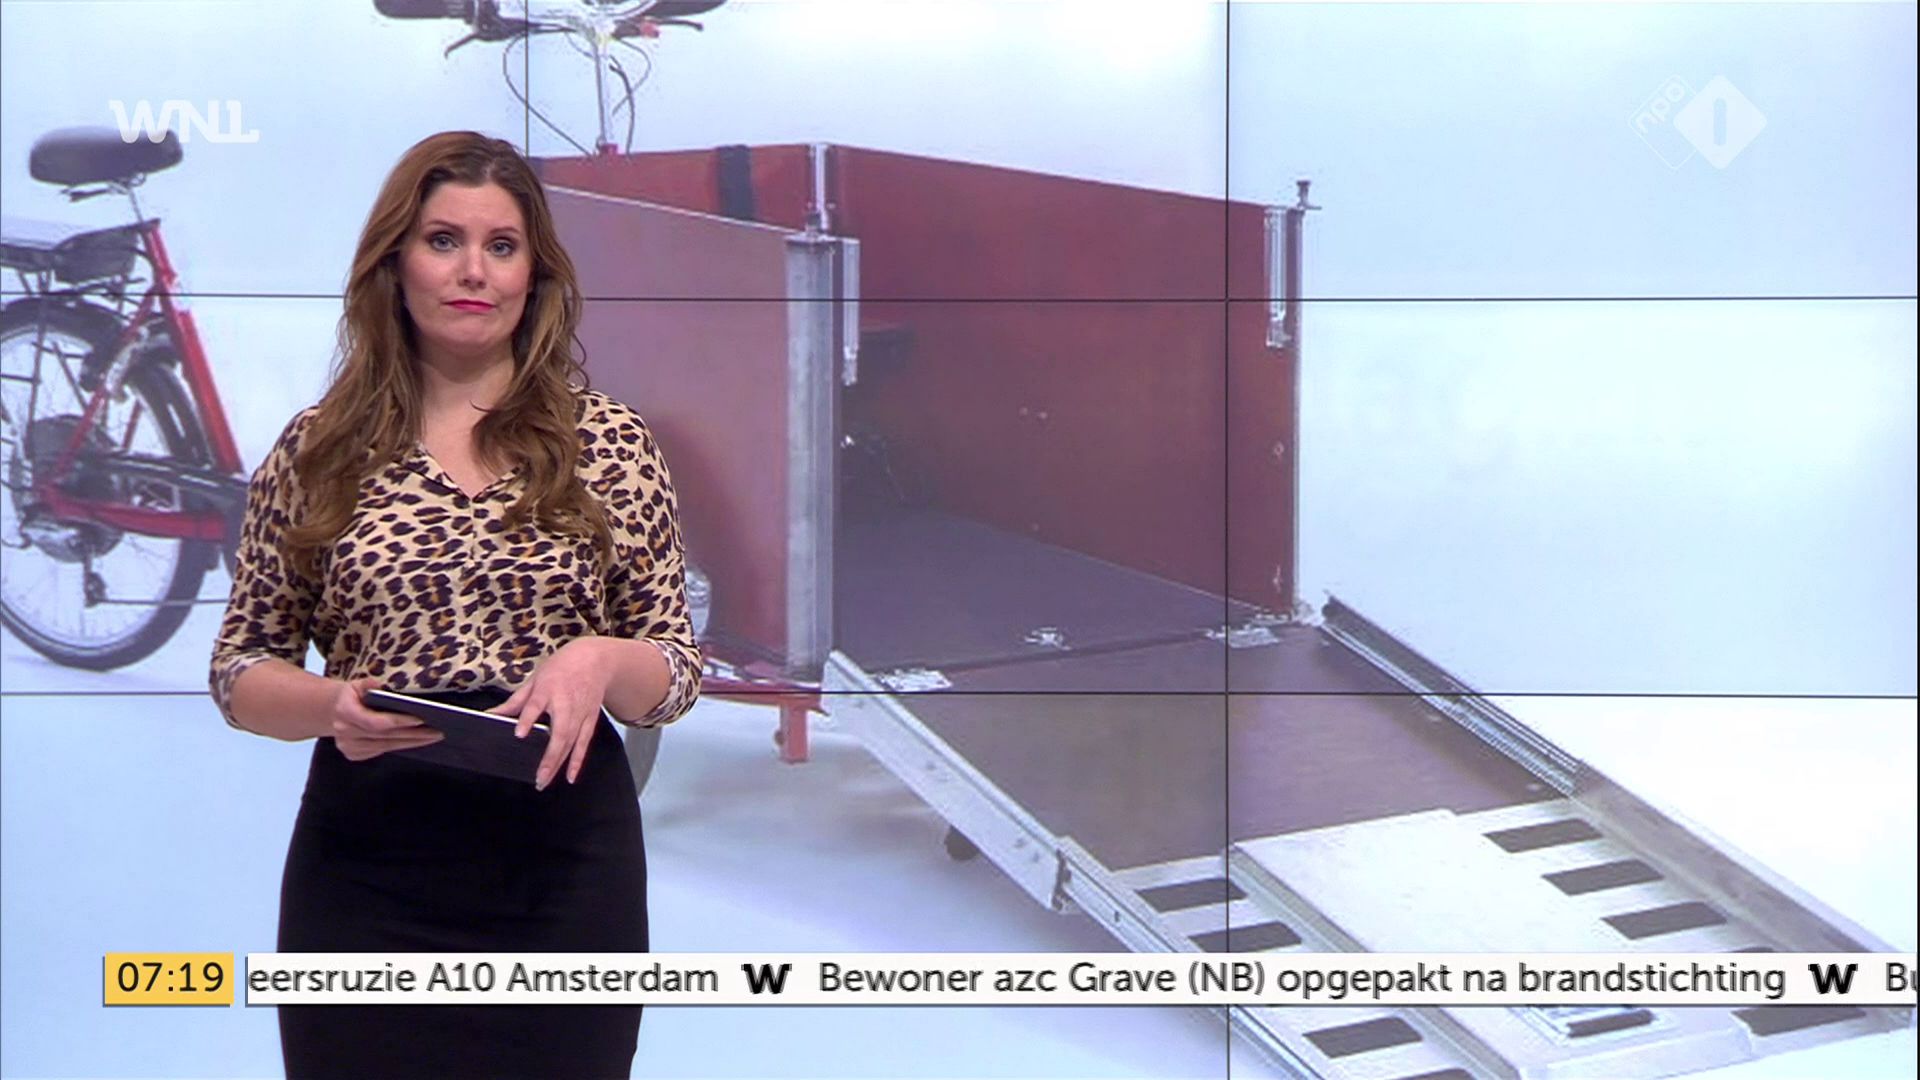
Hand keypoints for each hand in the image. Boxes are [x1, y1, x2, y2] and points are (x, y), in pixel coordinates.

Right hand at [331, 676, 442, 761]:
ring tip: (433, 737)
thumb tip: (381, 686)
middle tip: (437, 731)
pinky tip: (417, 741)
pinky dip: (400, 745)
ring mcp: (348, 746)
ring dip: (411, 743)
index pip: (377, 722)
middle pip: (386, 737)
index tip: (421, 719)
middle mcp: (344, 732)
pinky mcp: (354, 754)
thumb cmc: (351, 695)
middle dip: (414, 735)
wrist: (331, 710)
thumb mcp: (357, 683)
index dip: (399, 722)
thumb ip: (368, 684)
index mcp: (345, 712)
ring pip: (386, 746)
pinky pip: (382, 751)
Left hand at [487, 638, 612, 789]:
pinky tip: (570, 776)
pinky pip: (584, 743)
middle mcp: (566, 704)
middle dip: (549, 757)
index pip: (536, 705)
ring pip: (570, 743)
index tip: (520, 734)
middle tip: (538, 777)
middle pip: (559, 733)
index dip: (528, 720)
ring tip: (544, 780)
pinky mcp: (590, 720)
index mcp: (548, 689)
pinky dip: (577, 761)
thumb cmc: (562, 668)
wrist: (595, 660)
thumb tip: (492, 715)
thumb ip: (515, 701)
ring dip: (558, 764)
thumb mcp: (535, 679)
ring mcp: (580, 714)